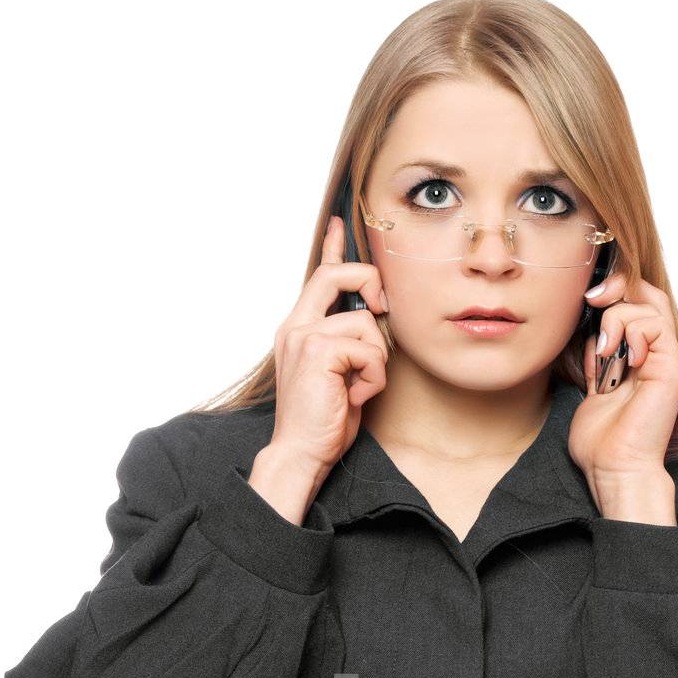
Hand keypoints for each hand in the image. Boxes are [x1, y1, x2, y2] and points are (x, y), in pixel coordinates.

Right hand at [265, 214, 389, 476]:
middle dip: (367, 282)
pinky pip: (368, 349)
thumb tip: (374, 322)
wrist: (299, 453)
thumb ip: (347, 344)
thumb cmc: (321, 421)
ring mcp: (303, 337)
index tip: (340, 223)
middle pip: (335, 275)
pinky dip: (373, 377)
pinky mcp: (318, 352)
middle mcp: (295, 326)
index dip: (333, 248)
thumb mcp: (338, 375)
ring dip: (375, 360)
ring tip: (358, 388)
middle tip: (381, 306)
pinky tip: (355, 396)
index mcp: (298, 329)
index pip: (318, 276)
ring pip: (365, 323)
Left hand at [569, 275, 677, 493]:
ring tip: (605, 351)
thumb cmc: (602, 442)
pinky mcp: (671, 368)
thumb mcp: (591, 390)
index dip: (614, 291)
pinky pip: (656, 326)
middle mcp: (654, 355)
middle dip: (618, 285)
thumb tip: (589, 338)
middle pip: (648, 293)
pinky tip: (623, 360)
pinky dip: (633, 333)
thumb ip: (595, 362)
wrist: (614, 468)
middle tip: (593, 299)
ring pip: (650, 304)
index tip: (587, 299)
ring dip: (617, 319)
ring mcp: (665, 360)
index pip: (635, 304)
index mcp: (637, 358)